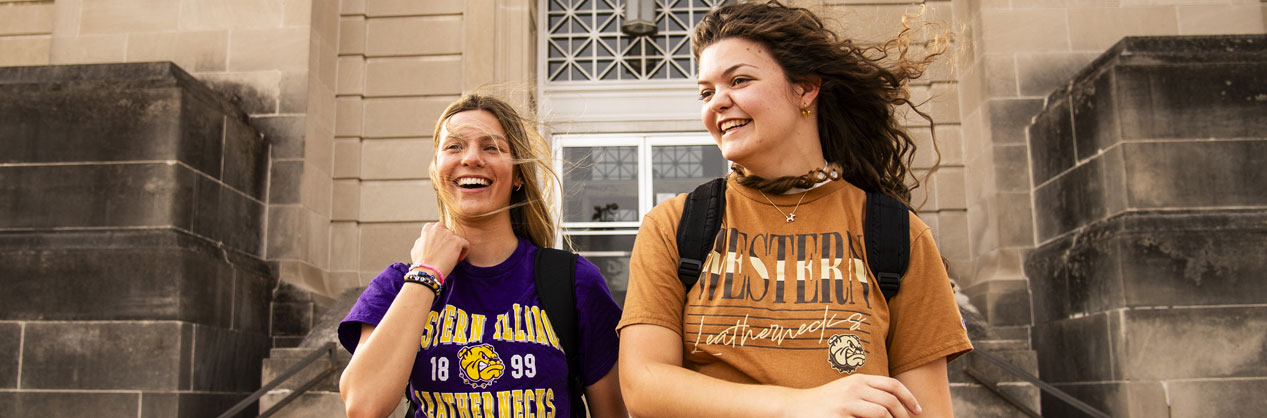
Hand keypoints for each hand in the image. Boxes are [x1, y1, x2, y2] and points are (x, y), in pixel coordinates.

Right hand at [409, 222, 468, 277]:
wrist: (426, 271)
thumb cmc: (420, 263)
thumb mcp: (417, 247)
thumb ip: (424, 240)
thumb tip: (428, 239)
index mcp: (429, 228)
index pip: (439, 229)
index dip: (441, 239)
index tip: (440, 248)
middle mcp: (439, 227)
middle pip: (449, 234)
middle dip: (448, 243)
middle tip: (446, 254)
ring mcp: (449, 234)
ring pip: (457, 239)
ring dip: (455, 248)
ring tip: (450, 259)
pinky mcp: (457, 241)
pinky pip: (466, 244)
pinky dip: (464, 251)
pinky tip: (458, 259)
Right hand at [784, 374, 920, 417]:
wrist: (794, 406)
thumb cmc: (824, 401)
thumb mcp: (847, 389)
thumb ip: (868, 392)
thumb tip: (896, 404)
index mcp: (858, 379)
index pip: (892, 385)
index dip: (909, 398)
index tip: (917, 410)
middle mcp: (853, 389)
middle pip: (890, 402)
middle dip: (903, 416)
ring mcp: (845, 404)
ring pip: (881, 414)